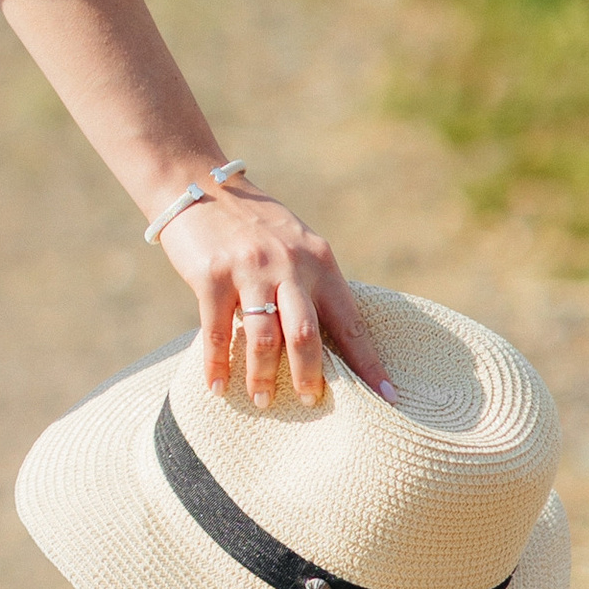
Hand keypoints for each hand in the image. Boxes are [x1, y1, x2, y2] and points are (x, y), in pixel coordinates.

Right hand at [155, 180, 390, 410]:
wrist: (199, 186)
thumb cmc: (252, 225)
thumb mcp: (295, 245)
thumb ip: (310, 283)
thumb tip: (325, 339)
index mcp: (320, 261)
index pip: (350, 322)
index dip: (369, 363)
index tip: (389, 397)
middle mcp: (289, 265)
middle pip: (307, 335)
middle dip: (310, 377)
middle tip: (308, 403)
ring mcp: (250, 270)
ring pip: (264, 338)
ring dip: (263, 377)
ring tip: (262, 401)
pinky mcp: (212, 275)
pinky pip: (217, 331)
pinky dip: (217, 364)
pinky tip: (217, 387)